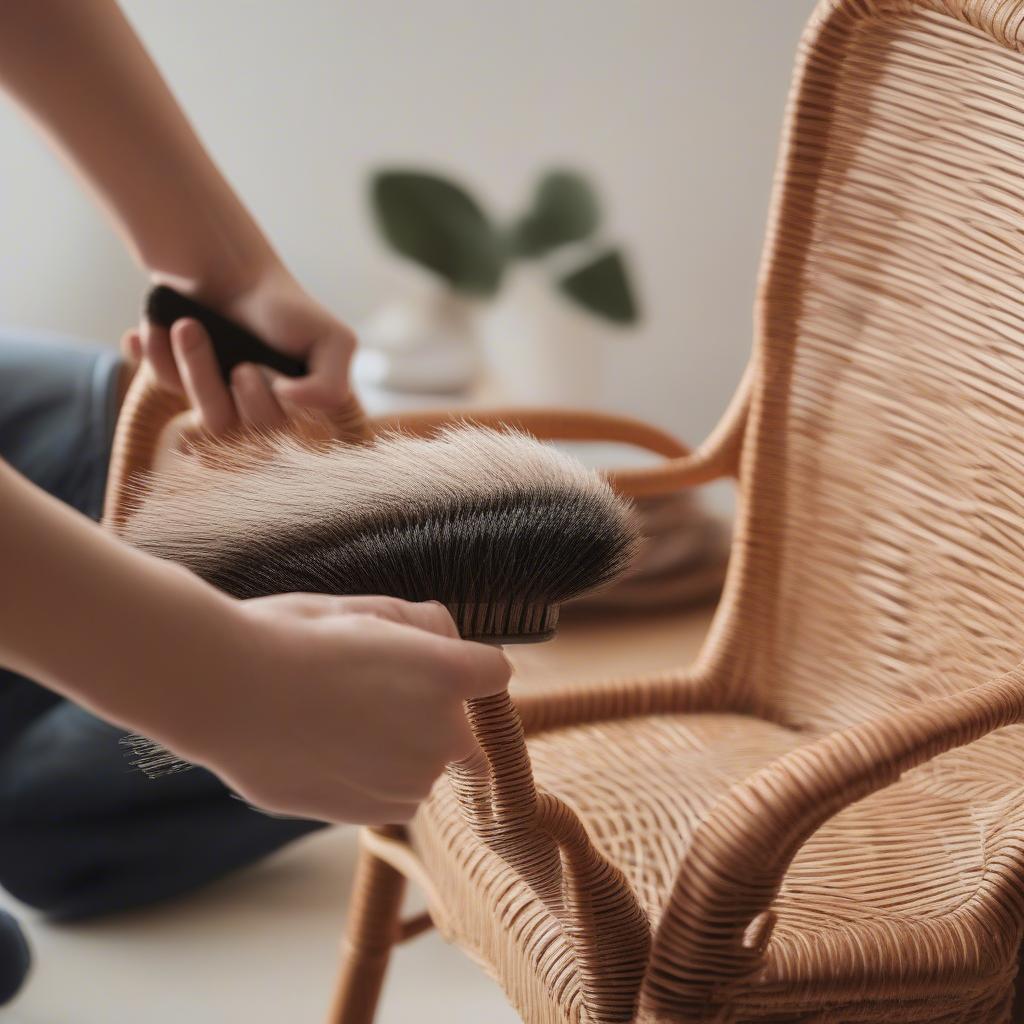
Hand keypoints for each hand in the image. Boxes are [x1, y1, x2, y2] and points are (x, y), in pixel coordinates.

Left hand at [123, 265, 357, 438]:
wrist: (237, 271)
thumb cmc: (287, 309)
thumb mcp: (334, 342)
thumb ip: (331, 388)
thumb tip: (290, 404)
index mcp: (302, 415)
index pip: (289, 443)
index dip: (268, 412)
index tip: (262, 376)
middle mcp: (261, 418)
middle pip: (247, 431)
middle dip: (238, 390)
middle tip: (238, 359)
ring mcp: (220, 404)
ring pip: (210, 419)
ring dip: (194, 369)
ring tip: (186, 327)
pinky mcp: (182, 386)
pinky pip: (165, 386)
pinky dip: (155, 357)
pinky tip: (142, 335)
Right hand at [158, 592, 510, 823]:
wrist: (226, 692)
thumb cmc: (291, 637)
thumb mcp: (362, 607)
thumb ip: (424, 624)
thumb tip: (446, 635)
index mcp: (448, 673)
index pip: (493, 673)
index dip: (463, 664)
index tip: (431, 662)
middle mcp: (443, 733)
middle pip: (460, 726)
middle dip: (431, 712)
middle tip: (365, 690)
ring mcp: (409, 779)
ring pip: (427, 763)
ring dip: (402, 748)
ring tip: (336, 719)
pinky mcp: (374, 810)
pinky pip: (395, 793)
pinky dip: (374, 777)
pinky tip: (326, 749)